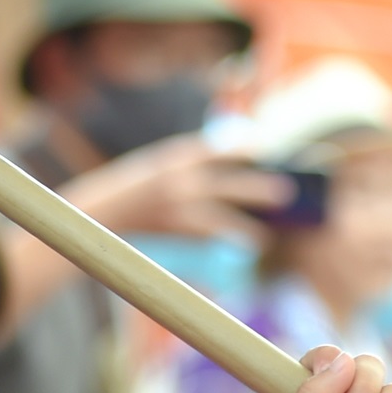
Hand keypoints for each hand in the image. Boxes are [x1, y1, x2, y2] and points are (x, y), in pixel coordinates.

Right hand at [67, 135, 292, 243]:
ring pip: (222, 219)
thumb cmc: (140, 184)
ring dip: (246, 227)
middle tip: (286, 194)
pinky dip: (225, 239)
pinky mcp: (174, 230)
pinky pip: (208, 235)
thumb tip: (235, 154)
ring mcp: (176, 207)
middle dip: (259, 190)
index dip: (244, 149)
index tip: (266, 149)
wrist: (106, 209)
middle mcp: (179, 180)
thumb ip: (195, 160)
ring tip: (264, 235)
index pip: (218, 150)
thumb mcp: (164, 162)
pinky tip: (243, 243)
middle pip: (229, 185)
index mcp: (177, 157)